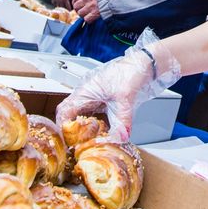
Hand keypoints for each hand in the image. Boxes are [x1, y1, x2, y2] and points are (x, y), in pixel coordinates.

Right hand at [56, 35, 180, 138]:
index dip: (62, 127)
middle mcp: (87, 93)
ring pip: (81, 114)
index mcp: (85, 91)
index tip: (67, 141)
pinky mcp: (104, 99)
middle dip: (71, 130)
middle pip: (70, 114)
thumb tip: (120, 138)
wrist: (144, 64)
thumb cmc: (131, 71)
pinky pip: (94, 114)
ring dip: (83, 128)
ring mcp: (95, 96)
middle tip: (76, 144)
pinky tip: (102, 131)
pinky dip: (95, 124)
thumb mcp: (125, 99)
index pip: (64, 111)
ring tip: (88, 141)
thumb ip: (122, 121)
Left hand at [71, 0, 100, 21]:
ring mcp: (91, 6)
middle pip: (76, 6)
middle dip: (79, 9)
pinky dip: (89, 20)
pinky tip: (92, 18)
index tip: (79, 4)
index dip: (76, 2)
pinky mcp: (95, 13)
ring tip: (88, 14)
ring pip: (80, 13)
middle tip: (83, 10)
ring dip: (83, 15)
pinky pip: (87, 19)